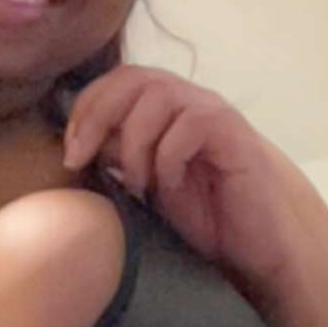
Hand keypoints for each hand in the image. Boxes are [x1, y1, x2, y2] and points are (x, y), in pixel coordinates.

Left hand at [62, 65, 327, 291]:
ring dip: (134, 143)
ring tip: (137, 186)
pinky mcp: (234, 135)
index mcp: (165, 110)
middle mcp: (189, 102)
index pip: (118, 82)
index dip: (86, 108)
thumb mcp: (148, 186)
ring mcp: (213, 114)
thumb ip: (119, 157)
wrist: (257, 248)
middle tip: (80, 159)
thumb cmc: (206, 219)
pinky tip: (170, 188)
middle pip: (132, 78)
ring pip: (159, 96)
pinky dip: (169, 158)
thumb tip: (80, 141)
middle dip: (96, 115)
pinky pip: (191, 125)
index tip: (70, 153)